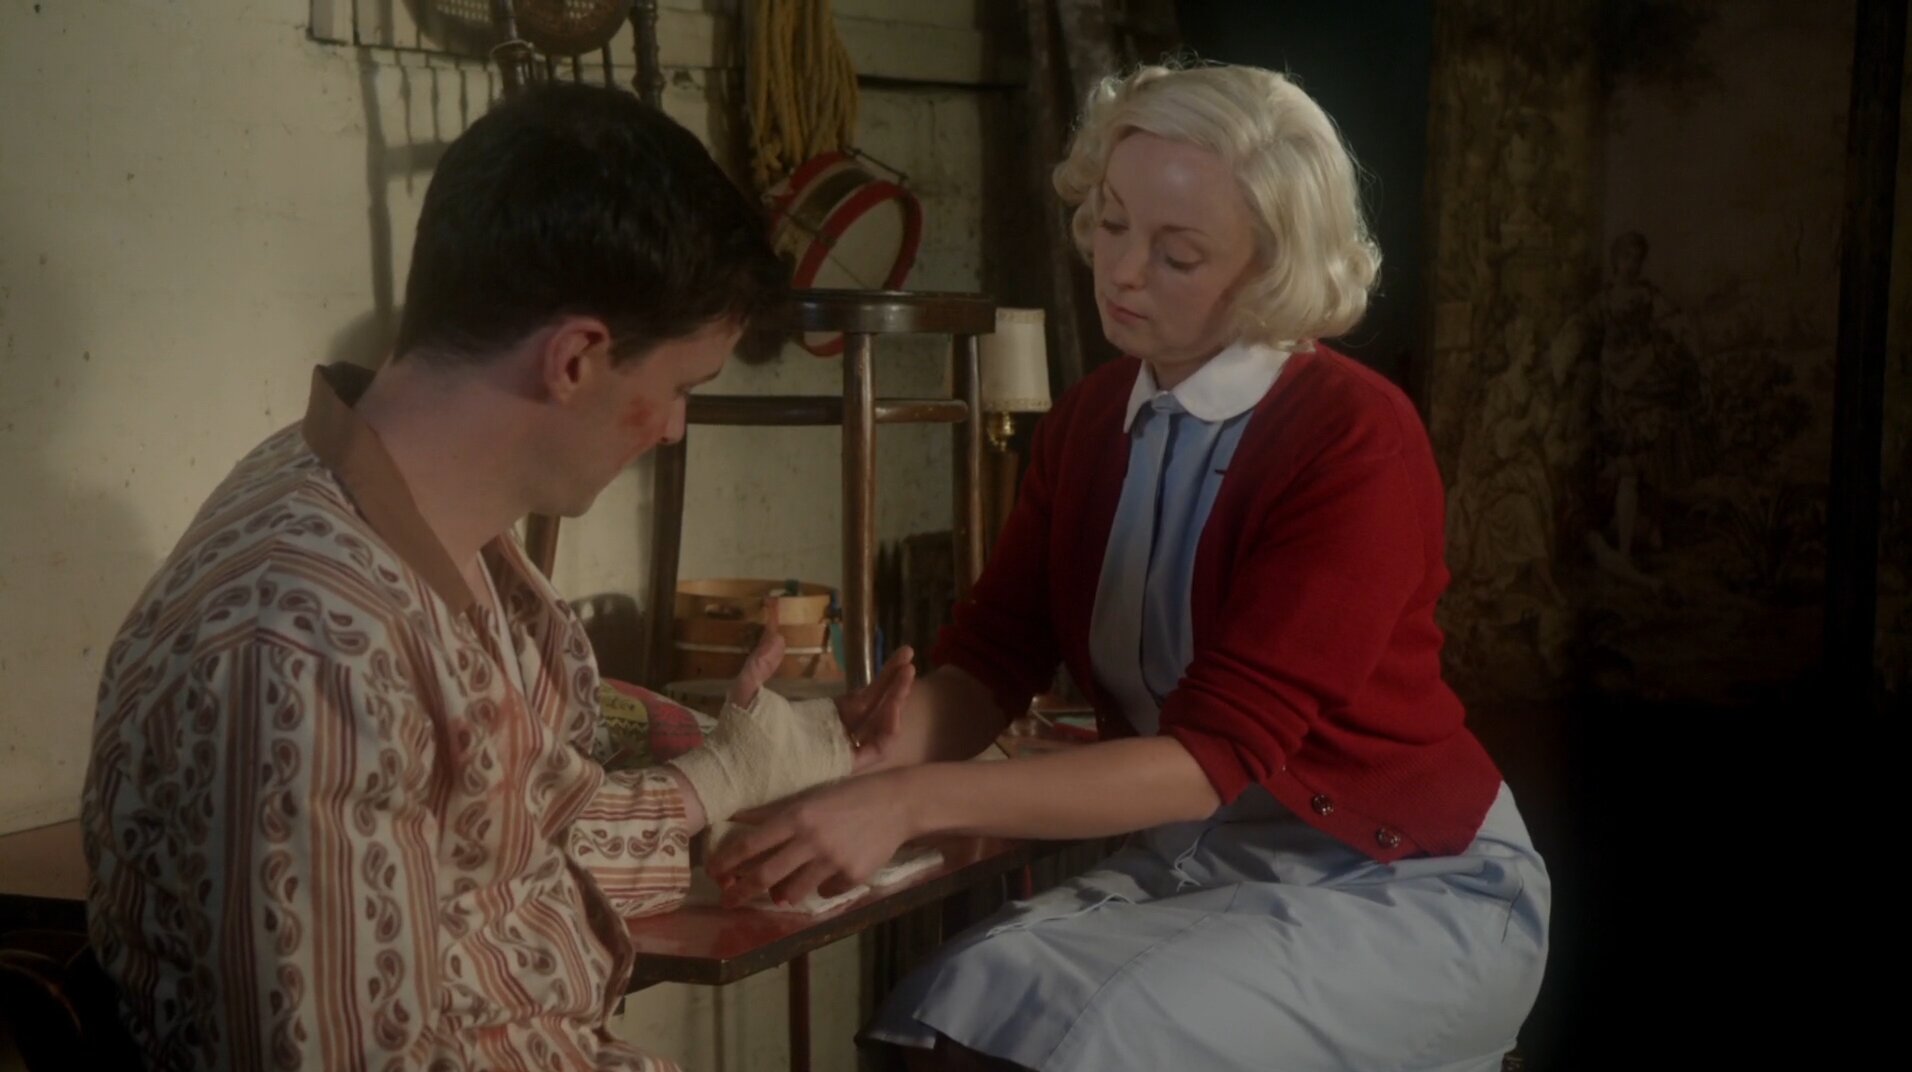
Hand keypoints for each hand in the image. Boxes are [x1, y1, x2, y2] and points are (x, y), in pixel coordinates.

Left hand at [706, 770, 914, 907]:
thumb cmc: (850, 794)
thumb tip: (738, 818)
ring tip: (780, 892)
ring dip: (781, 894)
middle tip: (728, 900)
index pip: (752, 844)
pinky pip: (825, 892)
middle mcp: (811, 840)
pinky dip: (820, 887)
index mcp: (797, 816)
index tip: (713, 872)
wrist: (898, 803)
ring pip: (792, 892)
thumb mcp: (811, 795)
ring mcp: (832, 861)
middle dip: (741, 891)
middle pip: (765, 875)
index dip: (728, 860)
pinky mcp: (852, 876)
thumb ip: (776, 812)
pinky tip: (827, 875)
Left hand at [726, 596, 915, 774]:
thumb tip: (776, 633)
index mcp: (825, 716)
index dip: (884, 676)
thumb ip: (761, 663)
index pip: (864, 695)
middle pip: (878, 705)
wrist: (730, 768)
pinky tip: (893, 709)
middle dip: (896, 682)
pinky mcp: (840, 766)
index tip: (901, 655)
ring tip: (906, 676)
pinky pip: (873, 750)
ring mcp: (841, 750)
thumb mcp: (748, 690)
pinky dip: (887, 731)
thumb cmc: (738, 733)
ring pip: (880, 725)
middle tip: (910, 657)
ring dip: (896, 702)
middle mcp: (838, 733)